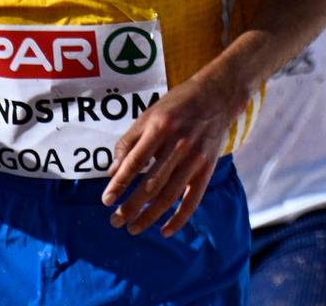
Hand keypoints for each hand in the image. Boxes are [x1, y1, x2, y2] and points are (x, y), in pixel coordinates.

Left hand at [101, 75, 236, 236]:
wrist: (218, 95)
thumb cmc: (178, 105)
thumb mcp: (149, 114)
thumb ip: (129, 142)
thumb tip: (112, 172)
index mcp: (161, 128)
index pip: (135, 162)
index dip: (119, 184)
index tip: (106, 201)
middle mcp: (179, 143)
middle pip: (151, 184)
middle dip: (131, 206)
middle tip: (115, 221)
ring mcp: (196, 157)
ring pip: (170, 195)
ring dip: (149, 216)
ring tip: (133, 228)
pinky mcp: (208, 167)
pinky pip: (194, 199)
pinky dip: (180, 218)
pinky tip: (164, 231)